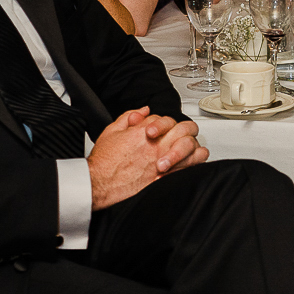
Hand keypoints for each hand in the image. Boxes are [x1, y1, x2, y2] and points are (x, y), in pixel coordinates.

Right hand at [88, 107, 203, 208]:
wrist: (100, 183)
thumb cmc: (104, 161)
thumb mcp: (112, 131)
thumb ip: (129, 116)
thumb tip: (144, 111)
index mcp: (145, 131)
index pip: (164, 119)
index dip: (162, 124)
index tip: (157, 130)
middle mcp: (157, 145)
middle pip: (183, 128)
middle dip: (185, 129)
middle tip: (181, 134)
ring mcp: (163, 160)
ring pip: (191, 146)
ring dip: (193, 145)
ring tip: (191, 148)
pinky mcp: (166, 176)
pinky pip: (189, 167)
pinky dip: (193, 163)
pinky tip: (191, 162)